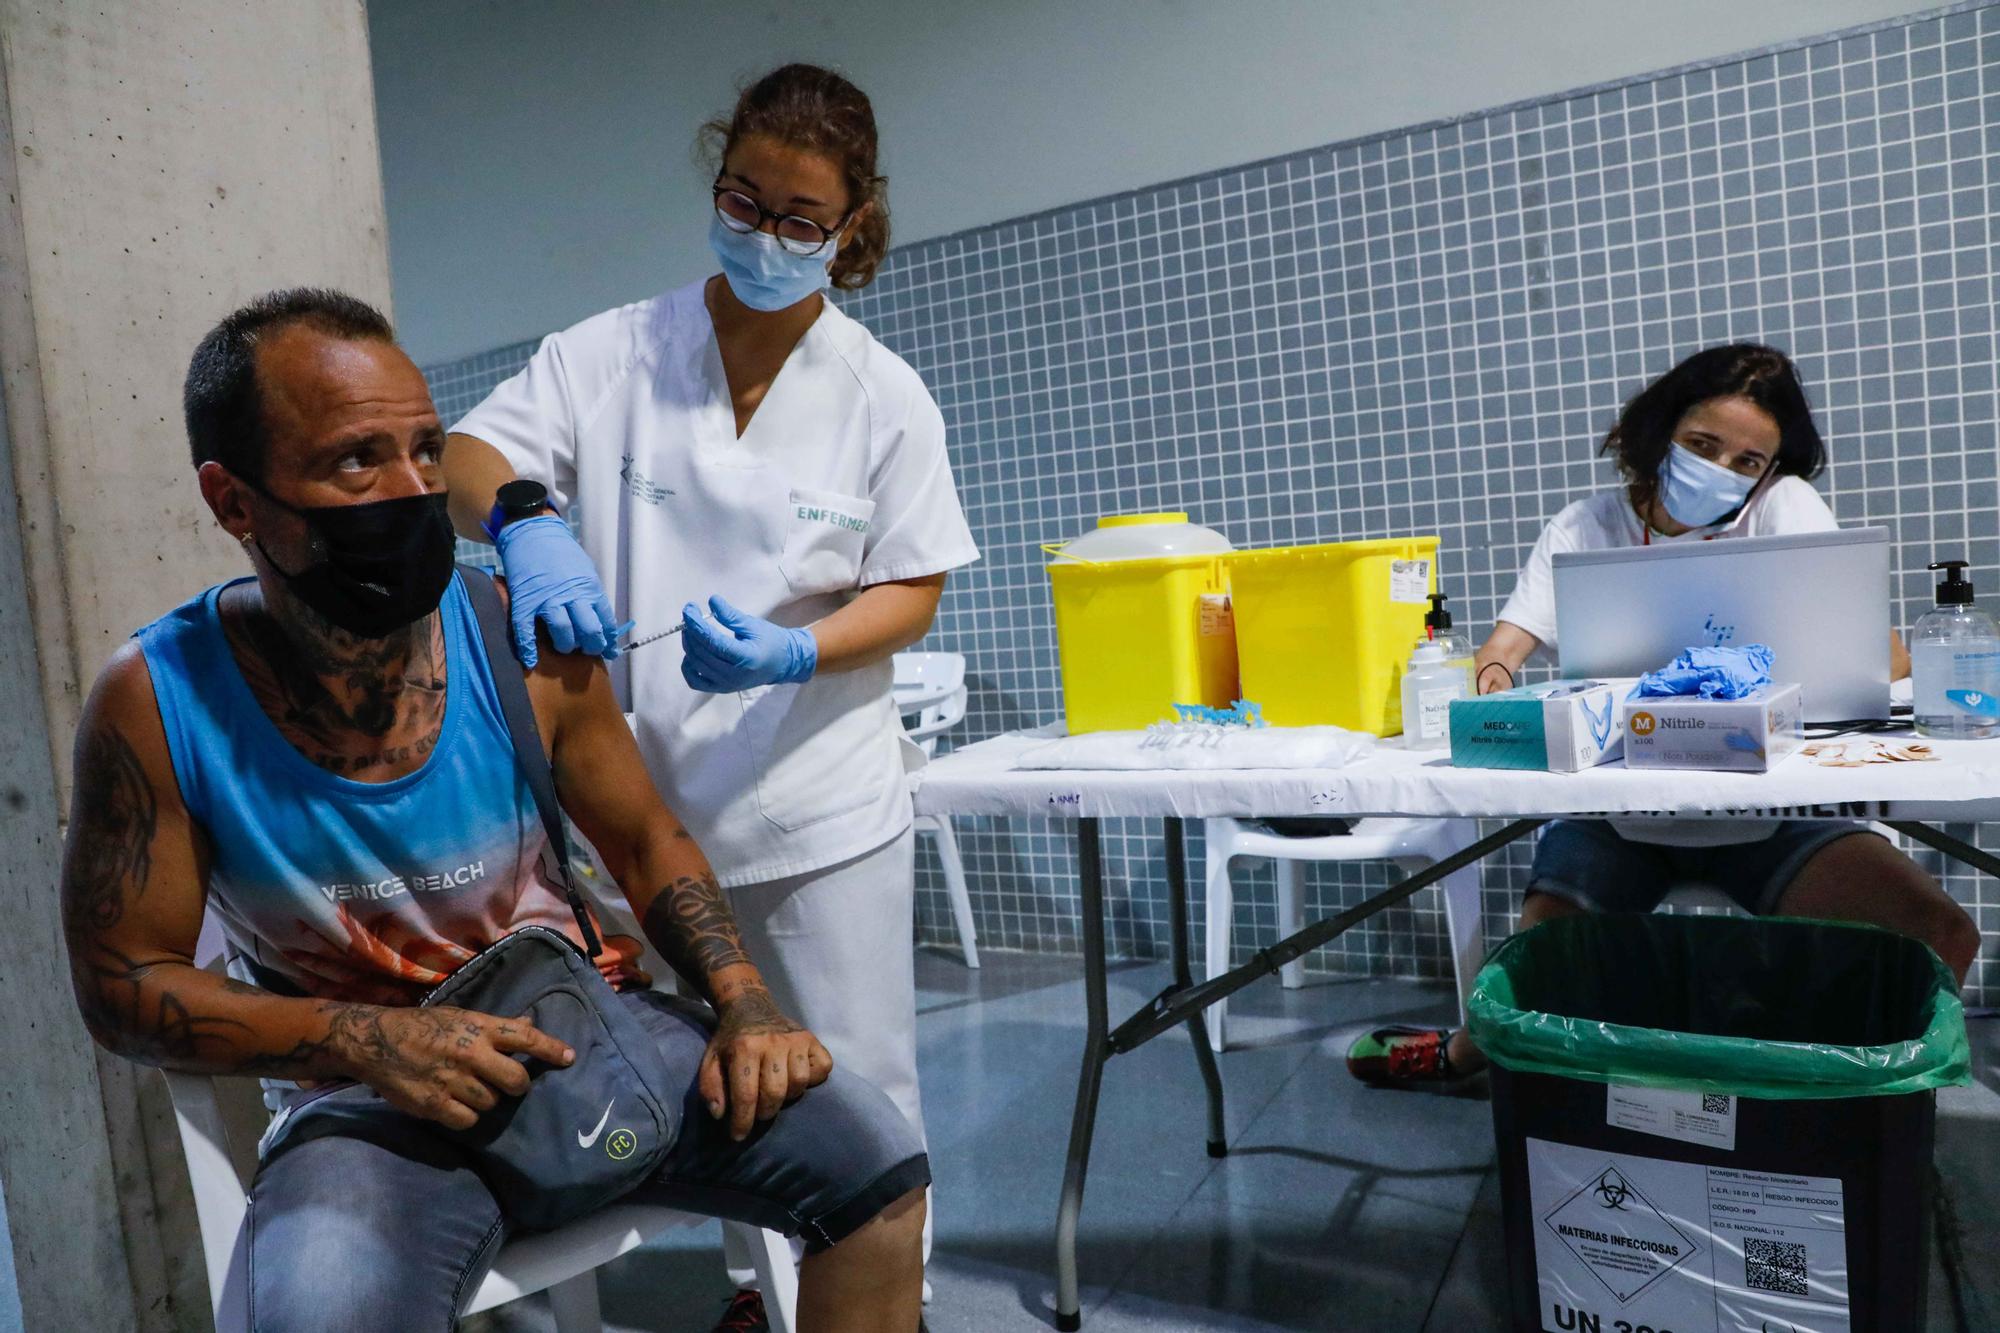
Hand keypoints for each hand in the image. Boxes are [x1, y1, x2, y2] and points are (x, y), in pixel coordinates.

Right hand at [329, 1003, 573, 1130]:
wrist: (375, 1041)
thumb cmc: (424, 1026)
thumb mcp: (461, 1016)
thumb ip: (496, 1026)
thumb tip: (531, 1026)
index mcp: (478, 1027)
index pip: (525, 1038)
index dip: (551, 1049)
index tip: (570, 1058)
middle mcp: (470, 1053)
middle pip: (516, 1081)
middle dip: (518, 1086)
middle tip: (510, 1084)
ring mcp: (452, 1080)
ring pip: (491, 1102)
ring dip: (487, 1099)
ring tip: (469, 1088)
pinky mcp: (433, 1104)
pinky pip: (468, 1119)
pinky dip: (466, 1115)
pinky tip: (454, 1103)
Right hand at [493, 514, 631, 666]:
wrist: (534, 532)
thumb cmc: (562, 554)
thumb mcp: (586, 572)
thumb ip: (592, 595)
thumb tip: (601, 620)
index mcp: (590, 589)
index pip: (606, 622)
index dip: (608, 640)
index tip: (608, 650)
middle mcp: (572, 596)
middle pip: (588, 630)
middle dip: (591, 646)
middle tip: (586, 650)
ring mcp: (547, 599)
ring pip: (563, 632)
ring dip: (566, 645)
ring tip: (564, 647)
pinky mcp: (524, 601)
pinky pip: (526, 630)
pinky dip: (527, 648)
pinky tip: (530, 660)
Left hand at [680, 595, 817, 692]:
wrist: (783, 663)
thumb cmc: (770, 641)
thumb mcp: (753, 625)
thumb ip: (731, 615)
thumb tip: (712, 601)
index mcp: (745, 657)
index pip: (713, 642)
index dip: (697, 625)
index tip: (689, 609)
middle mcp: (734, 675)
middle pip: (701, 653)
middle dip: (691, 631)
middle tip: (689, 614)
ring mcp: (726, 685)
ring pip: (695, 665)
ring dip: (689, 645)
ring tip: (691, 630)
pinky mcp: (721, 689)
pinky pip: (695, 681)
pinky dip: (688, 667)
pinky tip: (692, 653)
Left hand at [696, 988, 831, 1140]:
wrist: (750, 1006)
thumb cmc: (731, 1040)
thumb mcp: (711, 1060)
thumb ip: (710, 1088)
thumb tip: (720, 1115)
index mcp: (744, 1047)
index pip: (746, 1095)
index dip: (742, 1121)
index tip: (738, 1136)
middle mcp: (772, 1042)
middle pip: (775, 1093)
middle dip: (765, 1112)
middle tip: (758, 1112)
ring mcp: (795, 1039)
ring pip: (800, 1082)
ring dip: (788, 1096)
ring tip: (777, 1094)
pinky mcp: (812, 1038)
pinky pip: (822, 1067)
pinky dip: (813, 1078)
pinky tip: (797, 1077)